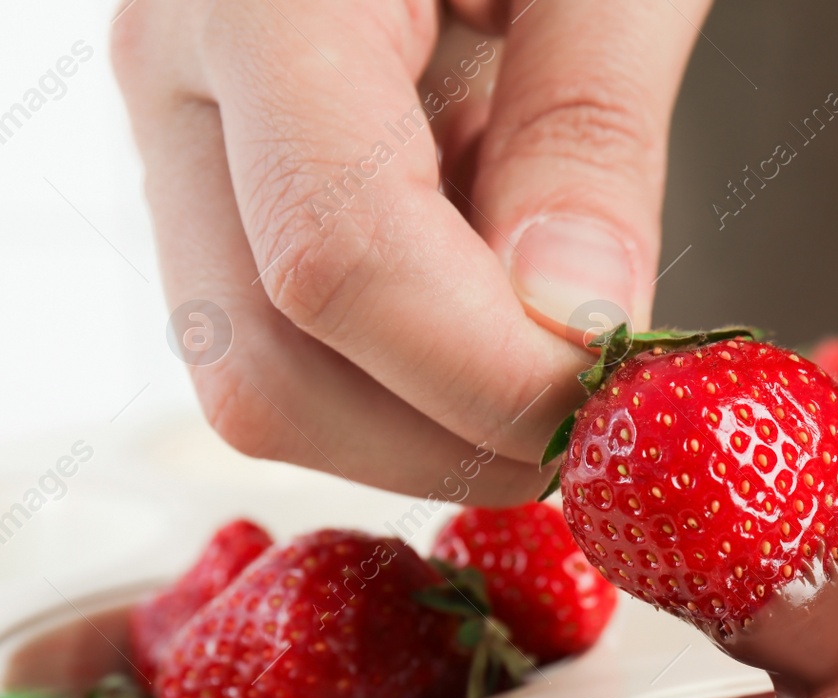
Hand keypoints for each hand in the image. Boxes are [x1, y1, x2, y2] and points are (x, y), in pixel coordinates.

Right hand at [113, 0, 708, 502]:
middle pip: (270, 372)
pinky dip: (411, 371)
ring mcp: (186, 136)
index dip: (491, 375)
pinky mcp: (224, 178)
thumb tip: (579, 328)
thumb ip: (588, 130)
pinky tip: (497, 290)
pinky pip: (291, 339)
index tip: (617, 400)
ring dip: (431, 417)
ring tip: (554, 336)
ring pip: (266, 383)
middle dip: (452, 437)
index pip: (341, 264)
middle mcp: (181, 80)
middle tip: (597, 415)